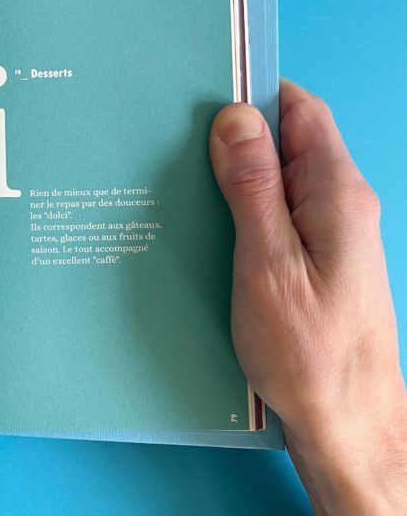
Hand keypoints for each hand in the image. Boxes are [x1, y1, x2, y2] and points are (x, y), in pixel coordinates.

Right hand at [210, 79, 406, 515]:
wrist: (347, 425)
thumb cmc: (309, 353)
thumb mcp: (268, 264)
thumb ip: (252, 188)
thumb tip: (234, 117)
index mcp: (336, 194)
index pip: (300, 111)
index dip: (253, 93)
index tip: (198, 89)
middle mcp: (339, 205)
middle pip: (285, 143)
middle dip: (230, 134)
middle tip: (168, 138)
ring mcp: (330, 235)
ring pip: (275, 181)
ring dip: (229, 177)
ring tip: (173, 181)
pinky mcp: (315, 263)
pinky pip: (274, 216)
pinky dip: (238, 212)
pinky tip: (200, 227)